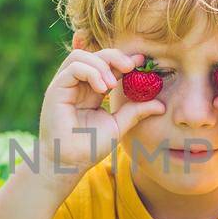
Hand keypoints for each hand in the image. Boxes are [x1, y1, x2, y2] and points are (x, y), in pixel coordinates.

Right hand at [39, 48, 165, 176]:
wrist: (69, 163)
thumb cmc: (89, 147)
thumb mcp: (118, 125)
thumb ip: (136, 112)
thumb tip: (162, 105)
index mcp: (92, 90)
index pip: (108, 65)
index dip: (125, 60)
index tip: (143, 61)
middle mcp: (78, 84)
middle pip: (95, 55)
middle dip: (115, 57)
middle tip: (132, 67)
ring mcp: (65, 85)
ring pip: (81, 56)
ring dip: (101, 64)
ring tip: (113, 85)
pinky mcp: (56, 89)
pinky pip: (73, 67)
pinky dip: (91, 72)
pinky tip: (103, 88)